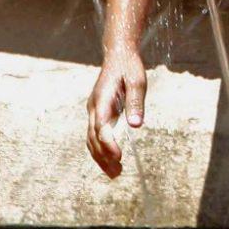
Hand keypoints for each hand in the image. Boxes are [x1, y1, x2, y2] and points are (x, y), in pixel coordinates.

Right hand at [87, 49, 147, 178]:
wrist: (118, 55)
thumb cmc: (129, 67)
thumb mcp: (137, 80)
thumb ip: (135, 102)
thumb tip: (136, 125)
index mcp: (101, 99)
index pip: (101, 127)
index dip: (108, 143)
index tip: (118, 156)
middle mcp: (93, 107)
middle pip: (93, 138)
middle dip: (103, 157)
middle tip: (117, 173)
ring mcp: (93, 111)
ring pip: (91, 140)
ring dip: (101, 157)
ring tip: (115, 173)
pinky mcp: (98, 114)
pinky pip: (95, 136)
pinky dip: (101, 150)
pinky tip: (111, 161)